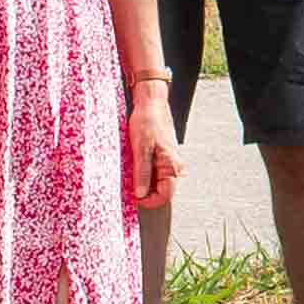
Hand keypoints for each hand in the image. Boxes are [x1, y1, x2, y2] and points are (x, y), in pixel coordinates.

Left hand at [125, 83, 180, 211]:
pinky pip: (155, 171)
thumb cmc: (148, 121)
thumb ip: (142, 174)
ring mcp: (169, 160)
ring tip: (130, 173)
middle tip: (129, 187)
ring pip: (157, 181)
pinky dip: (144, 173)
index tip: (134, 199)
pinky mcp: (163, 155)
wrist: (151, 102)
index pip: (165, 196)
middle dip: (145, 192)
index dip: (149, 201)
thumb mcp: (141, 150)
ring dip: (143, 182)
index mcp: (171, 166)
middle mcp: (174, 165)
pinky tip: (134, 165)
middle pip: (162, 190)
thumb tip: (141, 194)